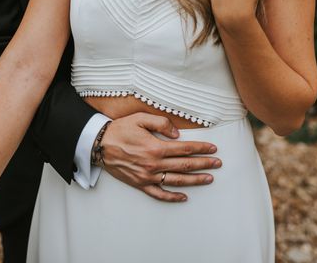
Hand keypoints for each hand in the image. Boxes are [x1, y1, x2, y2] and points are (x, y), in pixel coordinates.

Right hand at [100, 112, 221, 201]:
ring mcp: (148, 176)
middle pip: (185, 165)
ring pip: (177, 181)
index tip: (213, 148)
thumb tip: (177, 134)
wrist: (99, 145)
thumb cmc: (120, 130)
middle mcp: (154, 164)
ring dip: (195, 180)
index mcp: (156, 147)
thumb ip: (161, 123)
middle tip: (218, 163)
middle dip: (204, 164)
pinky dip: (173, 197)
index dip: (201, 148)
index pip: (185, 149)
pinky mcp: (140, 184)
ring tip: (209, 178)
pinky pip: (159, 194)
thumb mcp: (140, 118)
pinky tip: (184, 197)